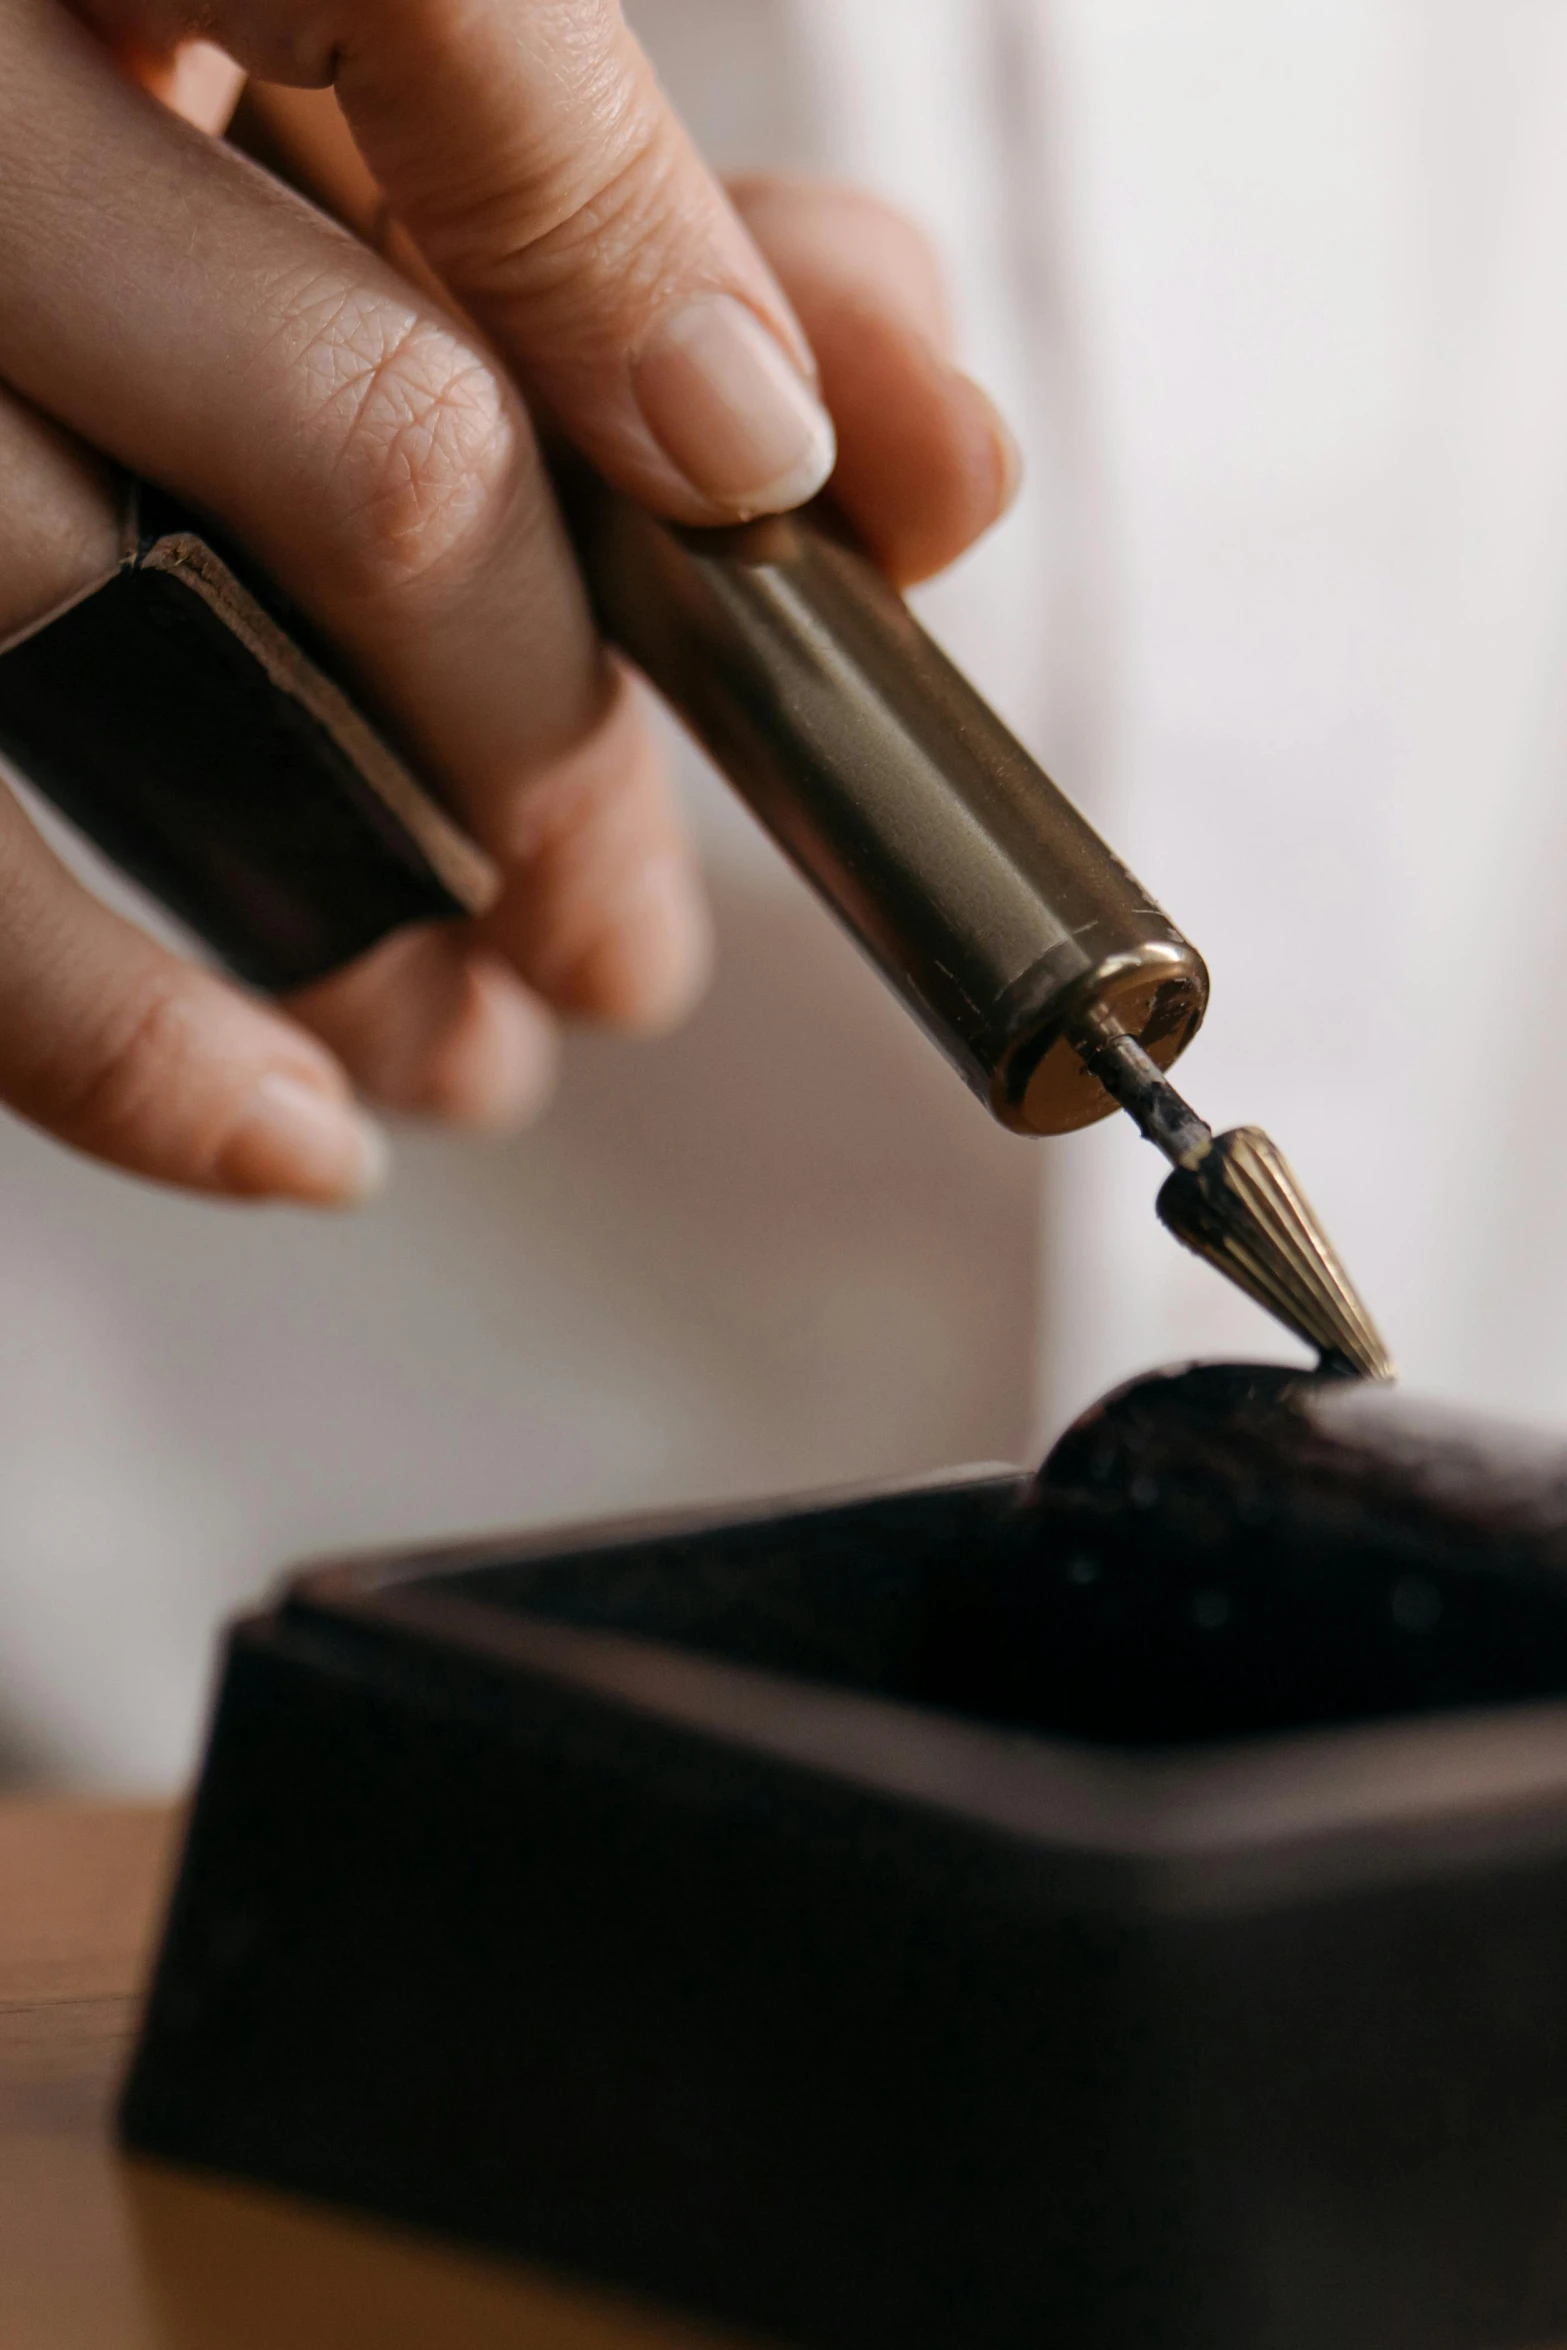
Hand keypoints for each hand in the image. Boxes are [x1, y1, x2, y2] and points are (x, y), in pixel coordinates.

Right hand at [0, 0, 1018, 1202]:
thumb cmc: (148, 126)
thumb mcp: (376, 101)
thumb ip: (645, 213)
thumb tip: (929, 451)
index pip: (434, 11)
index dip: (638, 271)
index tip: (760, 489)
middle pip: (372, 443)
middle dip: (564, 742)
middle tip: (621, 927)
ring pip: (122, 629)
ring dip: (372, 909)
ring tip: (478, 1044)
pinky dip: (109, 1034)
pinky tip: (281, 1135)